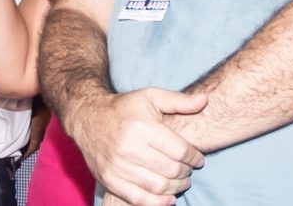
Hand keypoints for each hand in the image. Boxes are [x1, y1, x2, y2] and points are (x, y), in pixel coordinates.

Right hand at [62, 87, 206, 205]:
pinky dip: (158, 202)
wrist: (87, 117)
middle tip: (189, 170)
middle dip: (186, 172)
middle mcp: (128, 147)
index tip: (198, 159)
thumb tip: (205, 101)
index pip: (179, 150)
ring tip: (180, 181)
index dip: (194, 157)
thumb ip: (178, 101)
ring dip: (176, 187)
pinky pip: (140, 199)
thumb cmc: (123, 108)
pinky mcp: (109, 179)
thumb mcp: (149, 97)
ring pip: (159, 186)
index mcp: (141, 126)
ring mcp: (117, 165)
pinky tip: (168, 197)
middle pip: (171, 170)